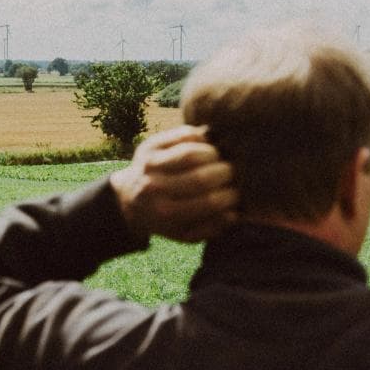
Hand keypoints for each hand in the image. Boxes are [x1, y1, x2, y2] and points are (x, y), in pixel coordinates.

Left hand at [112, 125, 237, 242]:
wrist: (130, 199)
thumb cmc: (167, 218)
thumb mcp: (186, 233)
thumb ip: (211, 228)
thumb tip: (234, 214)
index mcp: (166, 213)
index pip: (208, 202)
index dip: (230, 196)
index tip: (238, 194)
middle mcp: (155, 189)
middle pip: (201, 178)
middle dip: (225, 174)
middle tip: (233, 174)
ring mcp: (150, 164)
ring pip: (191, 154)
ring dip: (215, 154)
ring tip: (221, 159)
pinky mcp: (150, 145)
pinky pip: (183, 135)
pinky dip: (201, 138)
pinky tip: (207, 146)